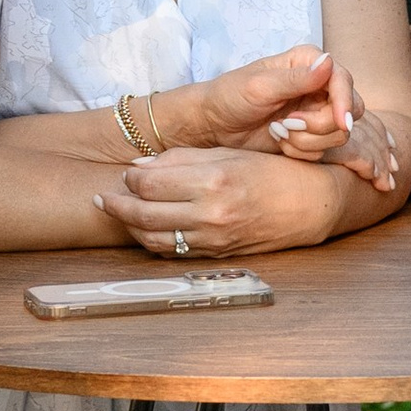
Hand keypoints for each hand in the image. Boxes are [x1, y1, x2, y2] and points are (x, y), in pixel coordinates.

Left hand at [94, 147, 336, 260]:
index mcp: (213, 181)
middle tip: (101, 198)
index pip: (150, 183)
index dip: (129, 178)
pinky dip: (153, 241)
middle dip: (116, 205)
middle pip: (143, 214)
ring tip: (118, 213)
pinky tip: (146, 229)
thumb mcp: (229, 154)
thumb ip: (183, 160)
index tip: (124, 172)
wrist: (309, 206)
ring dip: (130, 227)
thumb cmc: (273, 173)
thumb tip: (142, 167)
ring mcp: (213, 239)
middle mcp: (210, 214)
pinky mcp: (217, 255)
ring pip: (153, 239)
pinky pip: (174, 252)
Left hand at [173, 47, 402, 190]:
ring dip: (307, 140)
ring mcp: (316, 112)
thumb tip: (329, 61)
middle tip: (287, 124)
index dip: (345, 102)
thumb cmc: (229, 97)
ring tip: (278, 132)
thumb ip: (296, 79)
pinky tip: (279, 142)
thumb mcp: (260, 87)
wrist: (214, 127)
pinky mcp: (310, 135)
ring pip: (338, 134)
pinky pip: (323, 151)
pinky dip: (302, 151)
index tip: (341, 123)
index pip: (343, 80)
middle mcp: (318, 85)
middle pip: (348, 111)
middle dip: (320, 125)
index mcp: (309, 63)